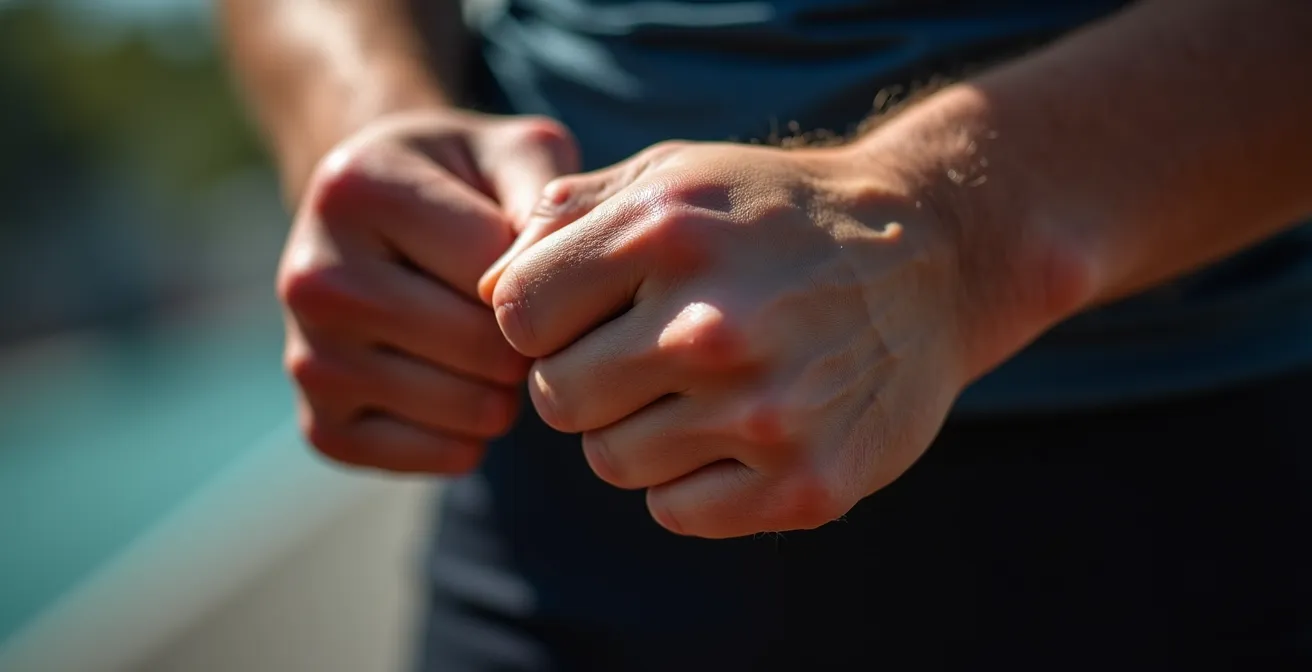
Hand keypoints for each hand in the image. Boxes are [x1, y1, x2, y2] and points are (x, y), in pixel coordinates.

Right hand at [279, 110, 577, 472]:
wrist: (381, 214)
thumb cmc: (469, 183)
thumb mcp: (516, 154)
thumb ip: (547, 200)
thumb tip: (542, 287)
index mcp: (355, 190)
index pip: (496, 271)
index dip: (543, 275)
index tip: (534, 256)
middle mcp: (311, 276)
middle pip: (482, 347)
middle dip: (528, 338)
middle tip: (525, 314)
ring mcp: (307, 359)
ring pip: (470, 408)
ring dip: (508, 387)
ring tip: (495, 344)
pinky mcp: (321, 426)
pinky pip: (441, 457)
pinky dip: (476, 434)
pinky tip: (466, 386)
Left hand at [482, 141, 972, 536]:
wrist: (930, 259)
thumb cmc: (773, 216)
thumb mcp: (672, 176)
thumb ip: (565, 218)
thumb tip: (485, 291)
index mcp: (665, 234)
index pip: (517, 317)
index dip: (541, 320)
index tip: (584, 314)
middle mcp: (710, 326)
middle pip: (556, 400)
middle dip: (586, 379)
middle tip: (644, 355)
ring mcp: (762, 413)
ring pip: (612, 462)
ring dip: (639, 431)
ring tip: (702, 386)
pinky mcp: (804, 484)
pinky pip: (675, 511)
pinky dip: (691, 480)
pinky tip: (736, 430)